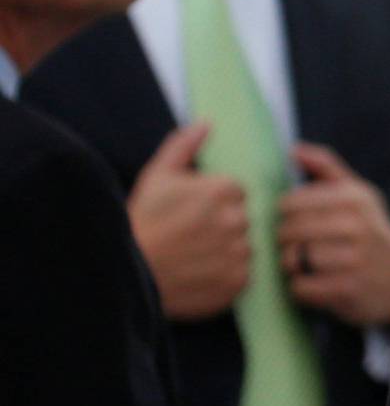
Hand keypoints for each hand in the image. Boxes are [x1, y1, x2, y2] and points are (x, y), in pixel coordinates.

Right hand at [127, 123, 250, 319]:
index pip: (237, 192)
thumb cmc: (143, 220)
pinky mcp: (238, 282)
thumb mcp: (157, 175)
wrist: (129, 271)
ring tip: (195, 254)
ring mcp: (239, 253)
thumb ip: (184, 146)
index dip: (214, 201)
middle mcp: (236, 221)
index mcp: (221, 190)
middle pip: (243, 219)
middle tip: (192, 235)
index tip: (193, 212)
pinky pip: (243, 274)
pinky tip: (200, 271)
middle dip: (223, 225)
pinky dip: (226, 274)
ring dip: (227, 250)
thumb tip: (207, 123)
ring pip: (245, 247)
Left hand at [279, 144, 389, 326]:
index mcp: (353, 198)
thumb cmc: (370, 231)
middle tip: (294, 246)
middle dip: (284, 241)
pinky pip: (301, 287)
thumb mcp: (357, 195)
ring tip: (303, 264)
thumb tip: (293, 149)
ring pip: (293, 260)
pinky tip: (313, 283)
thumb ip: (326, 167)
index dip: (284, 214)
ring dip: (291, 264)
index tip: (295, 221)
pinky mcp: (348, 290)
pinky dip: (300, 288)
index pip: (290, 204)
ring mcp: (353, 261)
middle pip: (289, 232)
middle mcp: (355, 227)